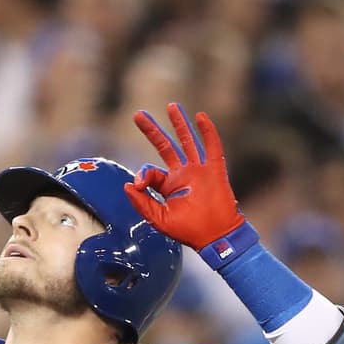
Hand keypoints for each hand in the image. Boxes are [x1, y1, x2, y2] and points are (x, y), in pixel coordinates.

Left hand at [124, 103, 245, 249]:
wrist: (215, 237)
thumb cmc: (188, 231)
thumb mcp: (158, 219)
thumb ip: (142, 203)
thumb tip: (127, 185)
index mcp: (169, 186)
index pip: (151, 171)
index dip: (143, 174)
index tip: (138, 184)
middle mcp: (183, 174)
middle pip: (166, 146)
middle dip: (152, 131)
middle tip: (138, 115)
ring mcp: (200, 170)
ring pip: (188, 141)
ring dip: (179, 124)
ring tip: (171, 106)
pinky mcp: (214, 170)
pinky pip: (212, 146)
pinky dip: (207, 131)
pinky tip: (201, 117)